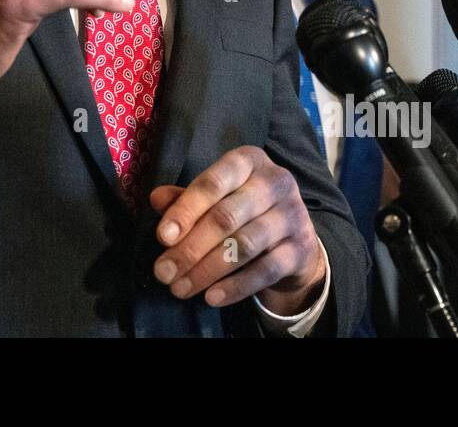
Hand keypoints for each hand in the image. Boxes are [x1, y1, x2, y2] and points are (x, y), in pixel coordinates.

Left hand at [150, 146, 325, 316]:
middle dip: (190, 248)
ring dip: (207, 270)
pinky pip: (266, 271)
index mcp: (248, 161)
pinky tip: (211, 298)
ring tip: (180, 289)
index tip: (162, 238)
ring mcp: (293, 214)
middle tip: (163, 272)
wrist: (293, 239)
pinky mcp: (301, 248)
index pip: (213, 182)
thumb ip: (185, 198)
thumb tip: (156, 199)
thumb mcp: (215, 197)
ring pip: (244, 245)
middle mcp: (275, 181)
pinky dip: (236, 287)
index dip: (185, 210)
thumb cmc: (243, 210)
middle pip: (226, 217)